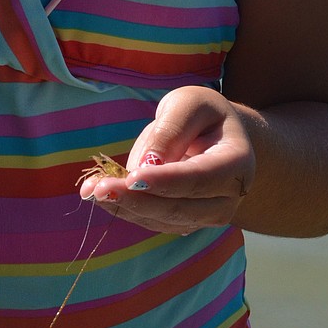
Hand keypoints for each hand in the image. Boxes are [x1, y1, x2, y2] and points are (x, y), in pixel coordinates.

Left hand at [78, 86, 255, 234]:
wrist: (218, 138)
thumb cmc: (203, 116)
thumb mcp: (189, 104)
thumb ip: (171, 129)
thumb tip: (145, 166)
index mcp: (237, 164)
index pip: (199, 179)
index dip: (165, 181)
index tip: (132, 178)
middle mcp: (227, 199)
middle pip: (179, 208)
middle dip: (136, 200)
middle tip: (98, 188)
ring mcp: (207, 217)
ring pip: (163, 221)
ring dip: (124, 207)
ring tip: (90, 189)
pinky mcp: (184, 223)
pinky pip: (153, 222)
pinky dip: (125, 209)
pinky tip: (99, 193)